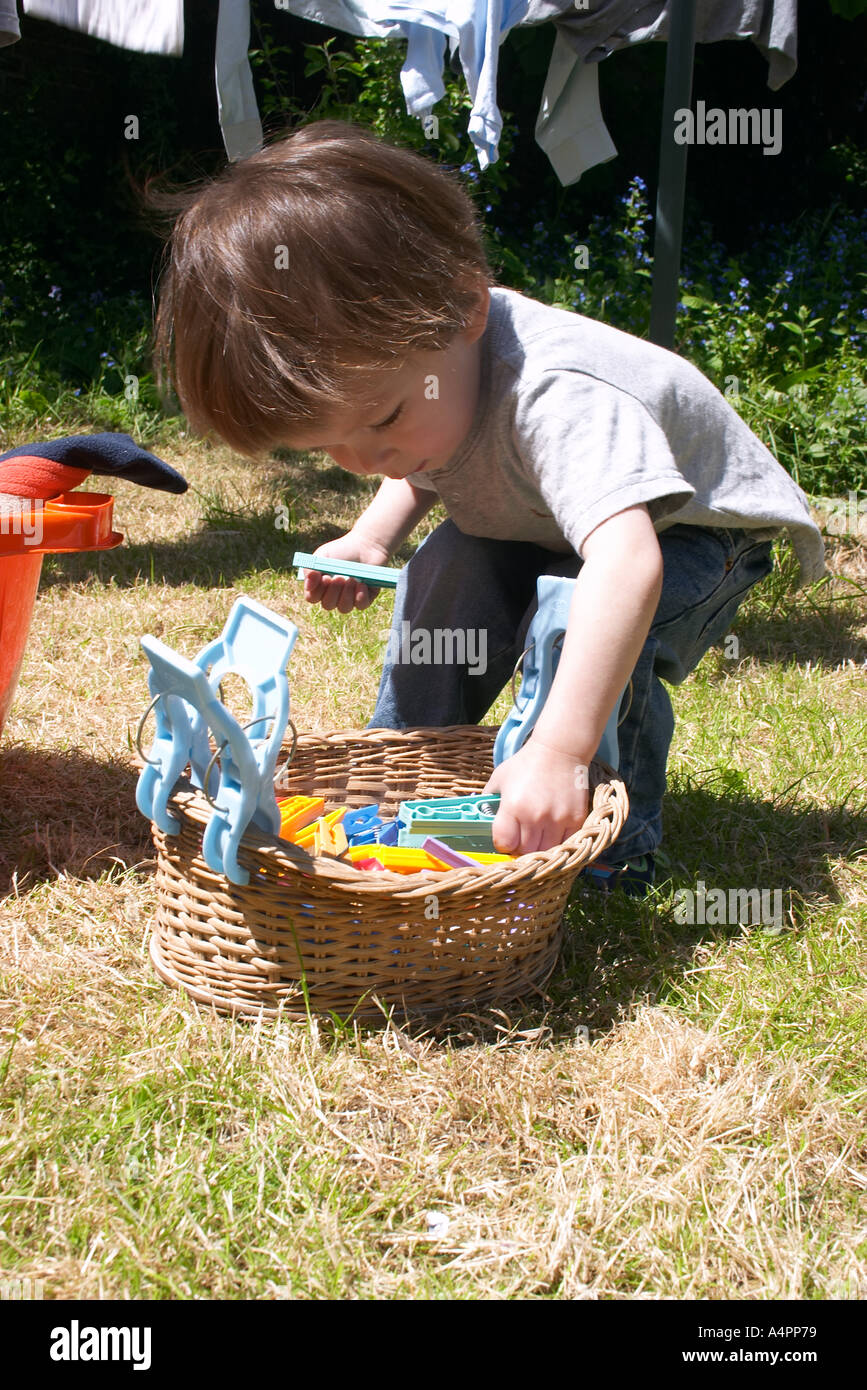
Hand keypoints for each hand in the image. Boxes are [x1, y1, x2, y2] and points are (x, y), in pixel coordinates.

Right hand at [302, 532, 390, 613]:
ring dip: (346, 594)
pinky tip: (362, 584)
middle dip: (333, 592)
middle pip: (328, 605)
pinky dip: (360, 595)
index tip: (324, 578)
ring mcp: (350, 599)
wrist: (366, 546)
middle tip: (339, 578)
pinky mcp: (366, 598)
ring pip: (344, 608)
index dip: (316, 591)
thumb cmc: (342, 550)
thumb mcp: (323, 556)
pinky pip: (361, 605)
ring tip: (352, 579)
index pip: (312, 597)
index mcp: (321, 586)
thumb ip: (311, 568)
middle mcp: (335, 596)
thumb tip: (308, 586)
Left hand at [482, 736, 589, 854]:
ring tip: (538, 834)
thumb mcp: (499, 779)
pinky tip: (553, 830)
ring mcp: (557, 818)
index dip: (503, 844)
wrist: (559, 750)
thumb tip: (481, 821)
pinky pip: (565, 842)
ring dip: (540, 847)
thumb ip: (489, 801)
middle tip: (522, 837)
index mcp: (513, 806)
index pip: (504, 843)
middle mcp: (535, 815)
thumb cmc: (526, 764)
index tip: (506, 838)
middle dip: (521, 847)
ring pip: (545, 851)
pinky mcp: (575, 818)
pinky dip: (558, 842)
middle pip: (525, 851)